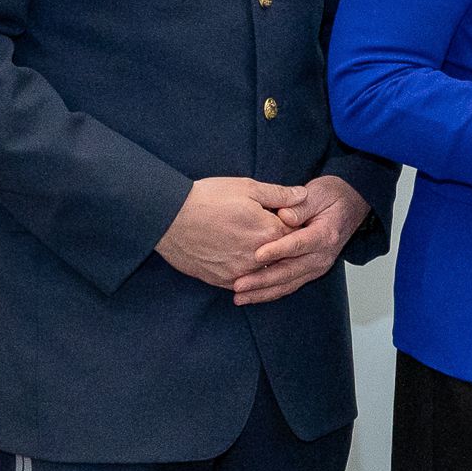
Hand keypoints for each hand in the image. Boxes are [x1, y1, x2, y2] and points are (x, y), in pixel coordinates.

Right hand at [157, 176, 310, 289]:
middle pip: (283, 256)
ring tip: (257, 249)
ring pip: (264, 272)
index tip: (293, 223)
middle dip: (284, 248)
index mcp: (270, 231)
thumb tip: (304, 196)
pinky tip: (243, 264)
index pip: (297, 234)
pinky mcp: (221, 281)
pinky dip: (247, 275)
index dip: (296, 227)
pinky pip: (243, 282)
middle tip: (278, 239)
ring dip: (266, 264)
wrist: (167, 217)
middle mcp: (258, 257)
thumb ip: (280, 194)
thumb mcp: (247, 188)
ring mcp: (240, 272)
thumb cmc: (208, 198)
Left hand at [234, 177, 371, 306]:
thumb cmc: (331, 198)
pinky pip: (289, 286)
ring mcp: (316, 266)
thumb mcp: (318, 193)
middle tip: (239, 284)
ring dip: (263, 292)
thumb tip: (284, 216)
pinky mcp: (309, 272)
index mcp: (325, 234)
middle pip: (290, 270)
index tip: (257, 255)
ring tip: (240, 297)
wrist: (349, 207)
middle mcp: (322, 255)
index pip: (299, 244)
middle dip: (263, 280)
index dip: (278, 250)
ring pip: (288, 284)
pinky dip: (270, 293)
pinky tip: (252, 296)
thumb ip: (300, 206)